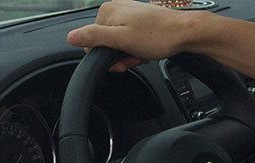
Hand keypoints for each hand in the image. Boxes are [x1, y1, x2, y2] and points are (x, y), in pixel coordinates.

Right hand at [67, 0, 204, 72]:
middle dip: (119, 56)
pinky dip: (136, 50)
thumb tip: (70, 37)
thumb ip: (94, 38)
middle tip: (134, 58)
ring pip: (119, 45)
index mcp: (107, 12)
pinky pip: (129, 41)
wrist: (183, 33)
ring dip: (129, 55)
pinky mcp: (138, 21)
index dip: (106, 58)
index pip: (92, 42)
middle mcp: (115, 9)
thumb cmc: (157, 36)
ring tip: (142, 54)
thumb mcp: (121, 40)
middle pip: (106, 44)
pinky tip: (145, 51)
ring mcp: (127, 14)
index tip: (120, 62)